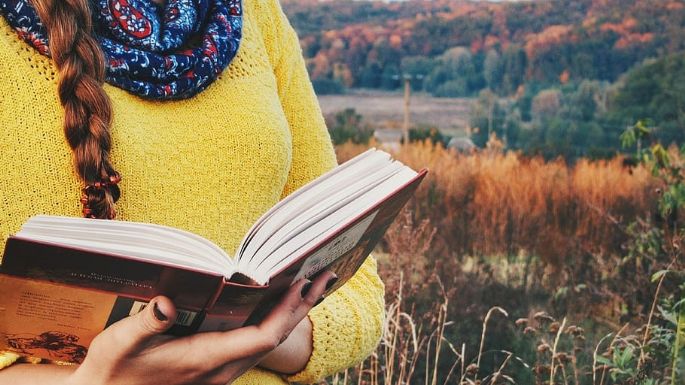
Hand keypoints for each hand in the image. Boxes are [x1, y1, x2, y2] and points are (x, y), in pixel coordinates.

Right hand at [65, 272, 335, 384]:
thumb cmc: (111, 371)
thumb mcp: (119, 344)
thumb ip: (145, 324)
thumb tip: (165, 302)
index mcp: (203, 360)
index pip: (261, 338)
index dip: (285, 312)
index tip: (301, 283)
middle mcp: (219, 370)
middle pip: (273, 339)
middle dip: (300, 307)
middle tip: (324, 276)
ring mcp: (219, 372)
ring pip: (267, 343)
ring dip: (291, 314)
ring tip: (311, 286)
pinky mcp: (214, 369)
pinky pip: (255, 345)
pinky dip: (273, 322)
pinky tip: (277, 306)